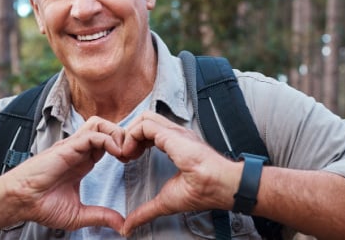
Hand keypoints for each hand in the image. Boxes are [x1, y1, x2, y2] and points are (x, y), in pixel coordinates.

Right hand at [3, 116, 126, 232]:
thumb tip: (121, 225)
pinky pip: (93, 134)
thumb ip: (101, 216)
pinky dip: (109, 140)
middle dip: (123, 137)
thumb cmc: (42, 205)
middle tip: (131, 155)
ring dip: (117, 134)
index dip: (123, 148)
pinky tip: (116, 153)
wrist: (21, 201)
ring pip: (100, 125)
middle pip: (106, 128)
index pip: (108, 143)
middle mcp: (79, 151)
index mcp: (83, 162)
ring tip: (124, 152)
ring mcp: (73, 147)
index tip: (131, 162)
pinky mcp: (68, 147)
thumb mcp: (79, 214)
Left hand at [120, 111, 239, 235]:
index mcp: (176, 145)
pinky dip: (132, 136)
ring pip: (143, 118)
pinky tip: (130, 154)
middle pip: (145, 120)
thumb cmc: (204, 191)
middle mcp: (175, 134)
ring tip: (125, 155)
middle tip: (123, 156)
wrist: (221, 187)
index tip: (128, 160)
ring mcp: (175, 132)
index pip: (150, 131)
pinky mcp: (172, 134)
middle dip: (128, 135)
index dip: (134, 142)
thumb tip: (129, 227)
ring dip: (128, 135)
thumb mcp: (165, 201)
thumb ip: (145, 211)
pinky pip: (145, 125)